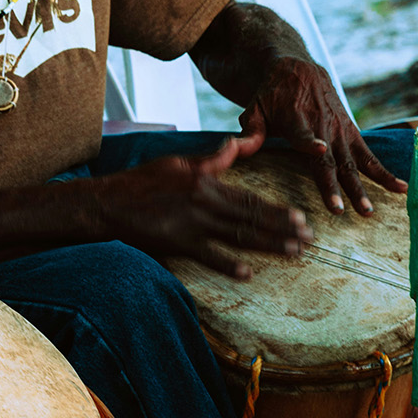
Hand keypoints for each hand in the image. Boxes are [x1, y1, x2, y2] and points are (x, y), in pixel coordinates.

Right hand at [93, 136, 311, 279]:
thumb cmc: (141, 182)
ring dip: (269, 245)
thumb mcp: (178, 162)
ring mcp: (192, 223)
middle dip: (283, 229)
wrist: (109, 203)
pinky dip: (228, 265)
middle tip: (309, 239)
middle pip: (252, 218)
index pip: (250, 198)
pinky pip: (208, 256)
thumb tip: (237, 144)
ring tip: (293, 253)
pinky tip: (248, 273)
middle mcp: (204, 202)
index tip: (300, 217)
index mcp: (206, 181)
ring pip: (239, 236)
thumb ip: (212, 159)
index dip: (277, 209)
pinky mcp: (178, 242)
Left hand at [237, 56, 407, 216]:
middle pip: (331, 159)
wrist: (298, 69)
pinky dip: (385, 172)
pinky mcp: (352, 133)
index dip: (311, 142)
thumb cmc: (271, 95)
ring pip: (353, 163)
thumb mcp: (255, 107)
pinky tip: (402, 188)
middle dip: (337, 185)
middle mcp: (323, 126)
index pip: (303, 133)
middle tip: (344, 210)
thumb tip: (236, 148)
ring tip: (370, 210)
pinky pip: (370, 156)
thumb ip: (250, 130)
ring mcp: (340, 131)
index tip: (320, 150)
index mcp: (296, 119)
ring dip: (363, 187)